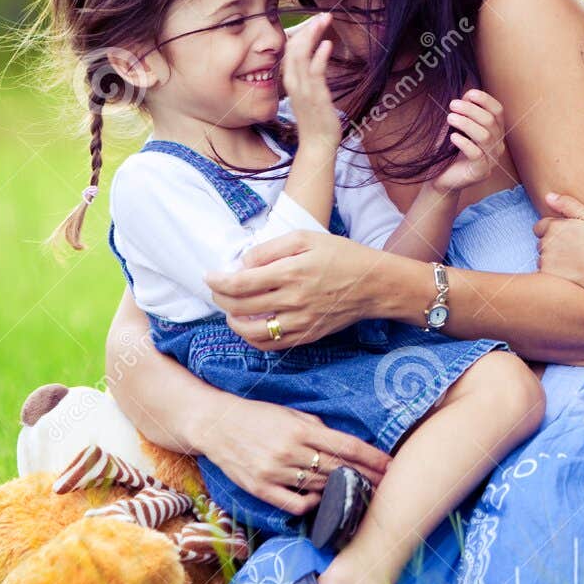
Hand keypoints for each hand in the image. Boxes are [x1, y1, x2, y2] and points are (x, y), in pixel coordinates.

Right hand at [196, 393, 390, 515]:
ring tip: (359, 493)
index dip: (372, 458)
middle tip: (384, 483)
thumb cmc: (256, 416)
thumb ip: (317, 428)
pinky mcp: (260, 489)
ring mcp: (274, 472)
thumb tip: (343, 444)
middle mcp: (289, 452)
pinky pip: (295, 504)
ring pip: (320, 487)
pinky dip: (312, 504)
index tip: (391, 465)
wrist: (215, 425)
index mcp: (300, 430)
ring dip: (341, 490)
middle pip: (338, 470)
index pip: (346, 447)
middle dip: (365, 477)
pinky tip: (320, 499)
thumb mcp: (290, 413)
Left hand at [205, 228, 375, 348]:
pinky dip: (252, 337)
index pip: (239, 283)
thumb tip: (242, 264)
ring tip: (230, 309)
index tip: (209, 276)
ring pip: (251, 331)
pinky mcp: (307, 336)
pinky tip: (250, 325)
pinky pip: (270, 345)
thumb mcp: (306, 238)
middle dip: (219, 298)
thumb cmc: (342, 256)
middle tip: (216, 289)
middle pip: (239, 307)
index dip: (217, 281)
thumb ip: (270, 248)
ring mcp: (300, 322)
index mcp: (291, 272)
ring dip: (232, 321)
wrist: (375, 284)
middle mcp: (293, 300)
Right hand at [282, 12, 337, 143]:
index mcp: (291, 81)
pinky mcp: (315, 97)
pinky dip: (320, 56)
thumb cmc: (316, 120)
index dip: (301, 34)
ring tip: (323, 21)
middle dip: (307, 29)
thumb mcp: (309, 94)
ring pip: (301, 56)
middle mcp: (293, 83)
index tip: (314, 22)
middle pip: (294, 49)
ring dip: (313, 36)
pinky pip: (315, 73)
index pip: (290, 51)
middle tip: (321, 16)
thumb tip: (315, 59)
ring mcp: (303, 90)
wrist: (317, 145)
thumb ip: (310, 76)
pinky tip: (327, 44)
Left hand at [432, 89, 506, 193]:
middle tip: (452, 105)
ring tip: (450, 118)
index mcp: (495, 132)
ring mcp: (491, 160)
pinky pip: (476, 154)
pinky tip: (452, 137)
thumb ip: (464, 113)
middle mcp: (497, 145)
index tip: (468, 94)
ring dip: (466, 123)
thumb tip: (467, 96)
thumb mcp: (457, 128)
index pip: (498, 111)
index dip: (485, 100)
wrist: (442, 178)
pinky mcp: (481, 172)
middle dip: (470, 110)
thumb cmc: (450, 151)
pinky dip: (464, 143)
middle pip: (490, 121)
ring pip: (484, 136)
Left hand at [534, 192, 583, 291]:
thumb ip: (567, 203)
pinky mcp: (546, 275)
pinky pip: (544, 271)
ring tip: (572, 262)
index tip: (567, 237)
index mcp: (554, 226)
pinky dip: (553, 272)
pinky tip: (568, 272)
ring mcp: (545, 260)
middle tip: (572, 250)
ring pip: (542, 257)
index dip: (553, 231)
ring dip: (551, 258)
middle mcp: (546, 242)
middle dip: (551, 244)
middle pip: (541, 242)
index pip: (540, 226)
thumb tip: (548, 196)